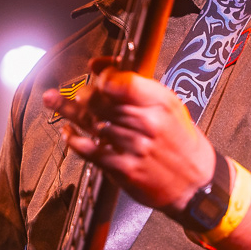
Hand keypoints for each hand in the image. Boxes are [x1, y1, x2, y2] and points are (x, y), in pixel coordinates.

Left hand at [40, 59, 216, 210]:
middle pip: (102, 102)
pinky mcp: (124, 170)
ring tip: (53, 101)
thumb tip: (98, 65)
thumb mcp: (169, 105)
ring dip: (69, 112)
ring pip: (92, 124)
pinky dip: (74, 140)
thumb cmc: (180, 141)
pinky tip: (67, 132)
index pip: (124, 82)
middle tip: (67, 93)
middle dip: (80, 95)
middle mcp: (147, 124)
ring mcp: (134, 148)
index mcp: (160, 104)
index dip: (103, 76)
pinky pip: (91, 151)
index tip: (94, 74)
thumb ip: (134, 85)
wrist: (197, 184)